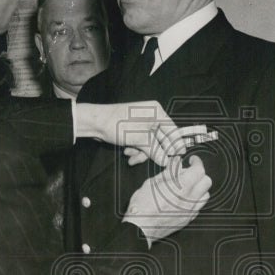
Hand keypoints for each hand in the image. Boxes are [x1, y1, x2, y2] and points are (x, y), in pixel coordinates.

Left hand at [77, 100, 205, 166]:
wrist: (96, 123)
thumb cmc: (118, 124)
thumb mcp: (139, 140)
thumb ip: (155, 151)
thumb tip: (166, 161)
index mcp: (156, 112)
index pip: (172, 130)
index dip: (175, 144)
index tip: (179, 156)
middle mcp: (151, 116)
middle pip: (160, 139)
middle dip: (152, 152)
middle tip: (153, 162)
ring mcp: (141, 123)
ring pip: (149, 143)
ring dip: (141, 152)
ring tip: (131, 157)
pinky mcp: (133, 129)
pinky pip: (140, 142)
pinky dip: (135, 149)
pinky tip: (127, 153)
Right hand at [123, 155, 211, 243]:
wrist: (140, 227)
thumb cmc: (142, 206)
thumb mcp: (153, 182)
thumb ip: (169, 172)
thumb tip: (176, 163)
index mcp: (181, 187)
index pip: (199, 170)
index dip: (197, 162)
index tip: (192, 160)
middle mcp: (189, 199)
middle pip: (207, 182)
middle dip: (199, 174)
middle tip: (189, 172)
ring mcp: (190, 211)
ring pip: (205, 195)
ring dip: (199, 188)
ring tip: (187, 186)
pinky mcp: (188, 219)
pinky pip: (198, 206)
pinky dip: (195, 199)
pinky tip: (184, 198)